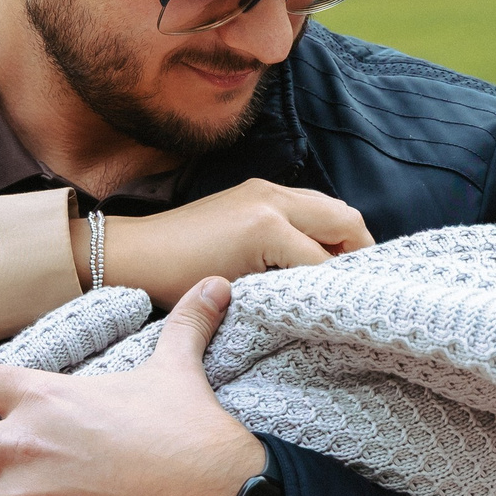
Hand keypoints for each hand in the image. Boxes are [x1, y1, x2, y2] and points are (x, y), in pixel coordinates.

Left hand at [83, 181, 370, 305]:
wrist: (137, 254)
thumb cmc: (180, 283)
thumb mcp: (241, 295)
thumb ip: (289, 291)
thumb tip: (329, 297)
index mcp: (268, 227)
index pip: (329, 261)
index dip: (342, 289)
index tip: (351, 309)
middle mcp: (273, 198)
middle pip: (346, 220)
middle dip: (358, 254)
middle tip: (355, 286)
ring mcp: (265, 187)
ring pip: (331, 206)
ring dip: (341, 236)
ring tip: (335, 272)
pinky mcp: (256, 186)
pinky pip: (308, 201)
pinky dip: (320, 225)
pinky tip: (310, 253)